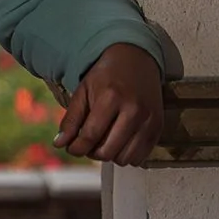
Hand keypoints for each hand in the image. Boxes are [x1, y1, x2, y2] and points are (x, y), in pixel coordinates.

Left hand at [55, 42, 163, 164]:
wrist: (136, 60)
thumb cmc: (106, 76)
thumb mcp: (83, 91)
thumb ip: (71, 119)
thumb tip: (59, 144)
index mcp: (111, 98)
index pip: (91, 135)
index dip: (77, 148)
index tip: (71, 149)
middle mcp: (134, 110)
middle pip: (108, 151)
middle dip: (92, 152)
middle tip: (87, 144)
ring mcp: (149, 120)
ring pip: (124, 158)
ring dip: (110, 156)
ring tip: (103, 141)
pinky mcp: (158, 127)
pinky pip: (140, 156)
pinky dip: (127, 155)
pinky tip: (119, 142)